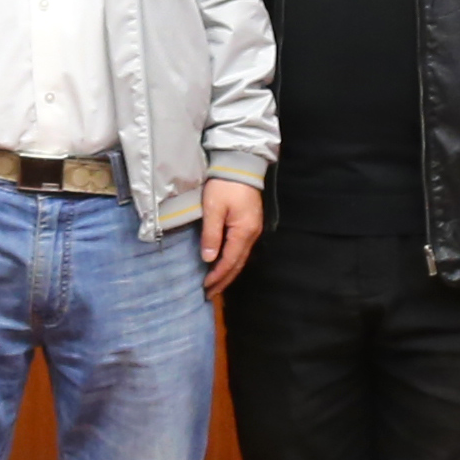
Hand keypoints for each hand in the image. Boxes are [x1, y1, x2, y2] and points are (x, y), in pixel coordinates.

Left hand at [198, 178, 268, 297]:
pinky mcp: (250, 224)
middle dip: (224, 280)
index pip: (229, 261)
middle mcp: (252, 234)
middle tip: (210, 294)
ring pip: (241, 258)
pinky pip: (241, 249)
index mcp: (243, 232)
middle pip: (238, 264)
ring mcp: (253, 229)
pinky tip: (224, 265)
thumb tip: (209, 259)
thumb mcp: (213, 209)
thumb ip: (211, 235)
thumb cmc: (224, 185)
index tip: (205, 288)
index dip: (217, 276)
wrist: (240, 165)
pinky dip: (232, 261)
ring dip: (228, 272)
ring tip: (216, 284)